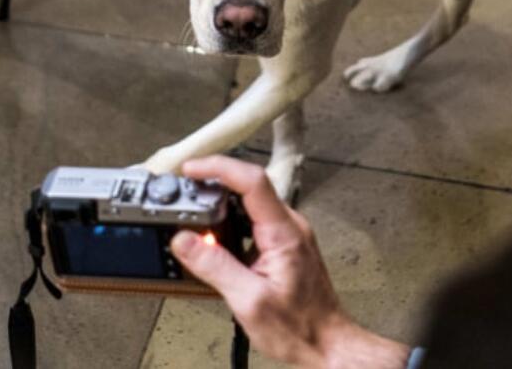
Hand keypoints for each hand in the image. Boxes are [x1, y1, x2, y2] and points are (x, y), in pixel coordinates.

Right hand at [170, 156, 411, 368]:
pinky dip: (231, 222)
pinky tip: (215, 238)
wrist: (327, 343)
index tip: (192, 169)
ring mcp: (289, 235)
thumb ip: (215, 267)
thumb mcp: (248, 300)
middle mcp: (290, 227)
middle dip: (214, 182)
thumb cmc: (299, 327)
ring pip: (251, 204)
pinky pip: (255, 222)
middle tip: (184, 190)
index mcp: (284, 233)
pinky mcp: (284, 245)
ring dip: (222, 203)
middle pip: (249, 187)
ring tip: (193, 212)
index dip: (220, 168)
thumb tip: (185, 240)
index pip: (252, 182)